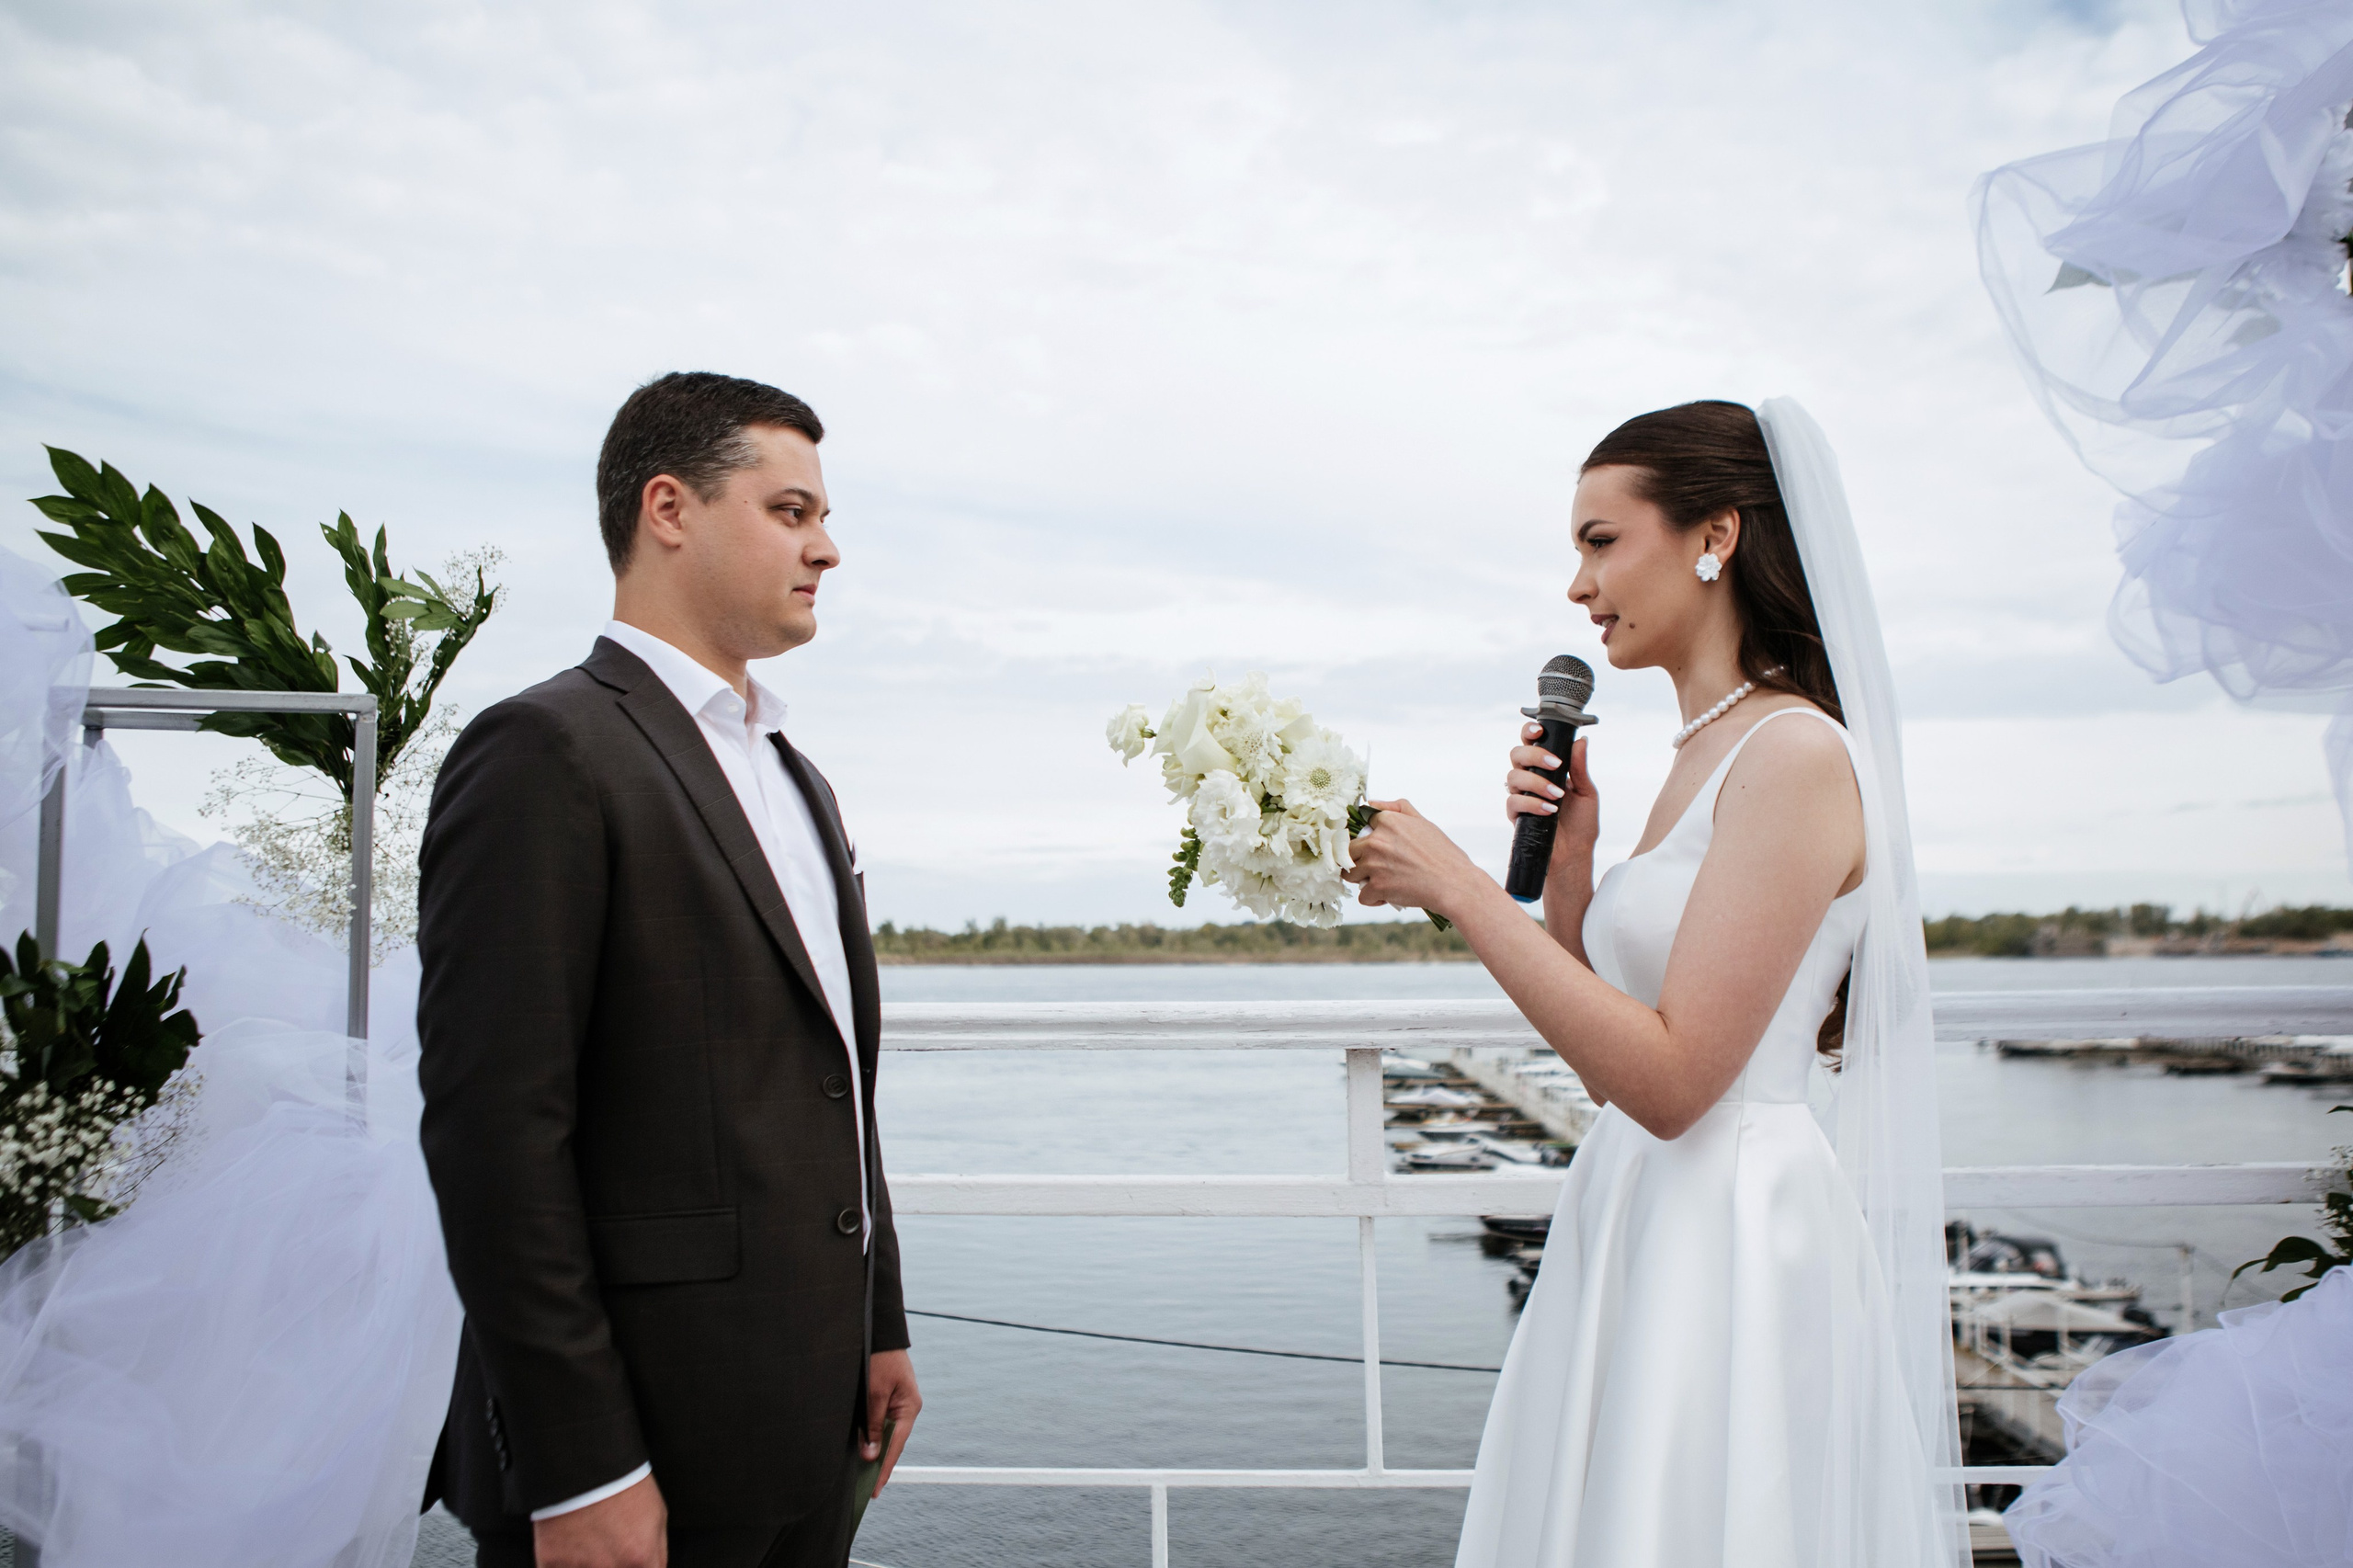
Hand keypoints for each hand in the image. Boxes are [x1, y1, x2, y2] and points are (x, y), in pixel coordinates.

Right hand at [532, 1473, 664, 1567]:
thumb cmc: (623, 1483)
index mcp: (640, 1557)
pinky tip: (570, 1543)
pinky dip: (564, 1564)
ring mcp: (578, 1567)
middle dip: (613, 1566)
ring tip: (589, 1541)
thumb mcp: (656, 1515)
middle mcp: (609, 1567)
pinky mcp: (549, 1562)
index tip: (631, 1561)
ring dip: (587, 1565)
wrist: (582, 1459)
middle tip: (607, 1546)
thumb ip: (656, 1553)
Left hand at [863, 1348, 921, 1498]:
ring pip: (885, 1434)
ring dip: (874, 1451)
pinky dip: (872, 1436)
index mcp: (910, 1407)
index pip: (896, 1446)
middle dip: (879, 1464)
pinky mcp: (887, 1398)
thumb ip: (873, 1425)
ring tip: (861, 1475)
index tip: (875, 1489)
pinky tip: (862, 1449)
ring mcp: (898, 1404)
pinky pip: (880, 1423)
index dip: (884, 1468)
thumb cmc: (879, 1358)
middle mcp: (906, 1408)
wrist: (878, 1331)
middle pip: (892, 1443)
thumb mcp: (874, 1392)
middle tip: (867, 1489)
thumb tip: (870, 1455)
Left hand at [1341, 798, 1479, 917]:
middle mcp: (1377, 841)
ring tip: (1382, 882)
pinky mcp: (1377, 887)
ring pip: (1350, 874)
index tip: (1378, 851)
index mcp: (1388, 822)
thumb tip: (1372, 803)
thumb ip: (1397, 808)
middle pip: (1350, 851)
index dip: (1368, 841)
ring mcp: (1375, 864)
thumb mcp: (1423, 822)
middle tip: (1379, 869)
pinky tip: (1389, 896)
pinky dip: (1374, 900)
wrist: (1455, 884)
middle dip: (1360, 861)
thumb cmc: (1443, 855)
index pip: (1361, 828)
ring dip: (1363, 881)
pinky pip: (1363, 896)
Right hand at [1507, 729, 1596, 862]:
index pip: (1531, 743)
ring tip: (1558, 796)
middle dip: (1534, 754)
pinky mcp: (1516, 815)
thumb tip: (1581, 740)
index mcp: (1545, 768)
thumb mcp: (1586, 792)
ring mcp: (1521, 796)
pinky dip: (1532, 803)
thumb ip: (1580, 767)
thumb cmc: (1582, 824)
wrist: (1575, 854)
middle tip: (1555, 765)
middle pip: (1517, 753)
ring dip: (1536, 782)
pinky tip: (1550, 810)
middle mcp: (1530, 778)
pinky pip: (1513, 801)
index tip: (1540, 730)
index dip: (1529, 732)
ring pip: (1513, 776)